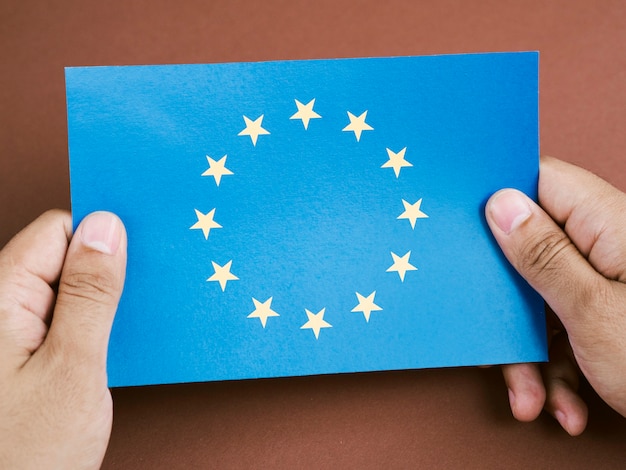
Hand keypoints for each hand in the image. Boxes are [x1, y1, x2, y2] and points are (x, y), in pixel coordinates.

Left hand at [0, 210, 125, 467]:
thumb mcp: (73, 366)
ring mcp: (8, 334)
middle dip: (106, 274)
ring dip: (102, 304)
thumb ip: (90, 293)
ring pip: (67, 291)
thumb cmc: (26, 453)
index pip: (57, 231)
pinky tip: (111, 348)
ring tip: (127, 331)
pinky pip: (62, 320)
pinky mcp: (20, 355)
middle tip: (138, 303)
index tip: (139, 258)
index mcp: (0, 299)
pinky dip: (92, 327)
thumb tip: (107, 227)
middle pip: (62, 258)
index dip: (102, 239)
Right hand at [485, 156, 625, 434]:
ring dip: (528, 354)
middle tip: (495, 342)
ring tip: (533, 397)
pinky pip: (562, 327)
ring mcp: (606, 282)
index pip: (541, 182)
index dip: (498, 200)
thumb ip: (544, 253)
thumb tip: (500, 203)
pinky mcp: (606, 314)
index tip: (465, 232)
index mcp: (610, 225)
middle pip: (531, 250)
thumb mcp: (593, 311)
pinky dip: (555, 368)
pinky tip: (563, 403)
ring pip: (540, 297)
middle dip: (508, 305)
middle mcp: (608, 246)